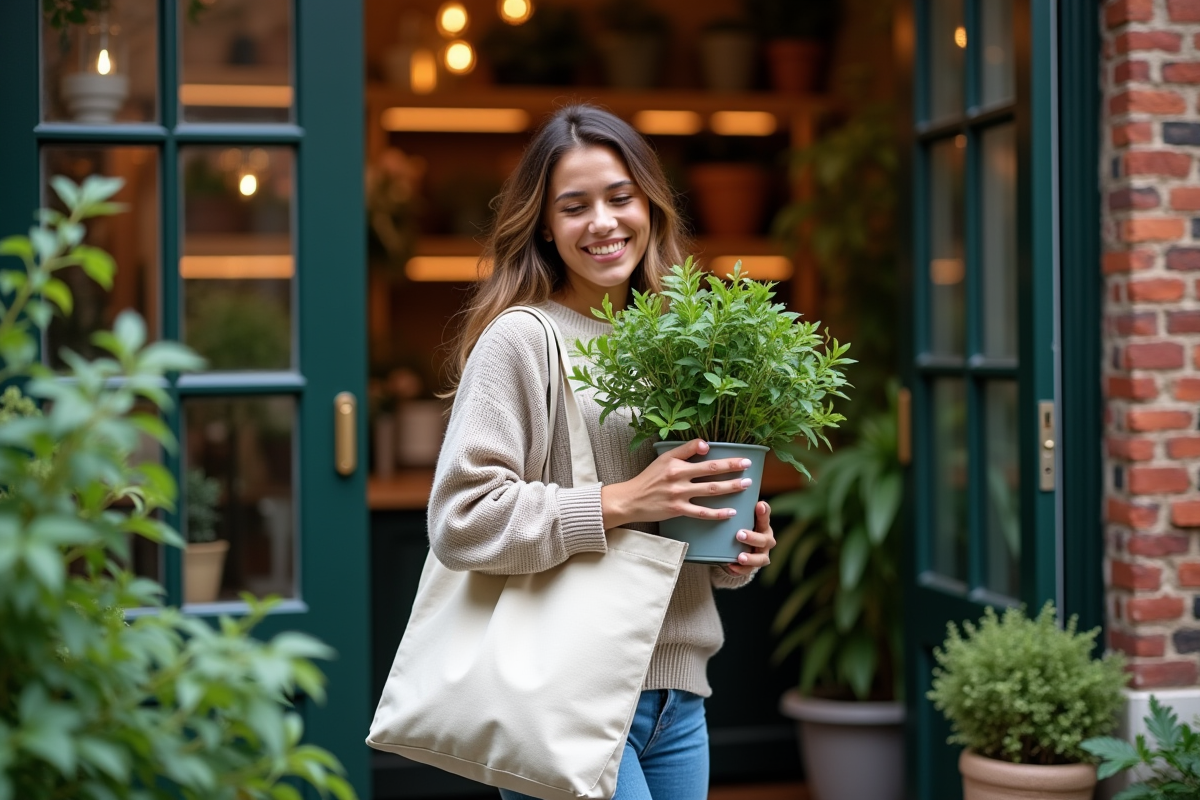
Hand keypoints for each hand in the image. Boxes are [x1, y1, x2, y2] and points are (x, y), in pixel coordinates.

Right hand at [600, 439, 753, 529]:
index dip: (725, 457)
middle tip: (749, 467)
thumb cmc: (648, 478)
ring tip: (746, 485)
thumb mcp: (663, 458)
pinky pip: (702, 512)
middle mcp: (679, 477)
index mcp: (676, 463)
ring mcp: (679, 494)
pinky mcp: (678, 510)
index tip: (742, 457)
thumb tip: (706, 445)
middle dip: (733, 468)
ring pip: (710, 490)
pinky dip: (717, 513)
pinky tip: (731, 512)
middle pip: (711, 471)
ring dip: (730, 487)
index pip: (704, 456)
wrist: (631, 499)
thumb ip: (684, 450)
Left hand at [722, 500, 774, 575]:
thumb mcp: (738, 519)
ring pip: (761, 558)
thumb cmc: (738, 528)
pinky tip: (731, 566)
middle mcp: (765, 540)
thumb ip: (736, 507)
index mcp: (763, 525)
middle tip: (740, 534)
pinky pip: (748, 570)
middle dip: (753, 537)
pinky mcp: (751, 567)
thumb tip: (722, 487)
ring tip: (740, 557)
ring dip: (750, 557)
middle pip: (764, 540)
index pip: (765, 517)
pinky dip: (740, 569)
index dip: (764, 512)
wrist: (736, 550)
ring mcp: (761, 555)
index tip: (759, 505)